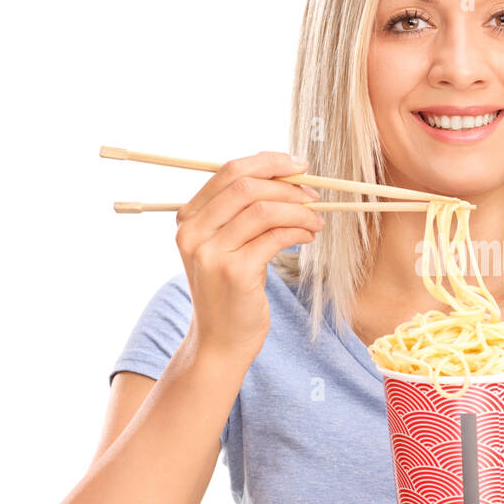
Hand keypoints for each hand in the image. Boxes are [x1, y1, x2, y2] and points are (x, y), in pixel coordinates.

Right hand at [174, 152, 323, 365]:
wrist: (220, 341)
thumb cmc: (231, 291)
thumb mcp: (226, 246)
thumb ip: (243, 213)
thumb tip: (286, 174)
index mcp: (188, 218)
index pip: (229, 172)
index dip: (268, 162)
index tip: (298, 165)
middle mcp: (193, 232)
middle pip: (247, 186)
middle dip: (287, 187)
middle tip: (313, 197)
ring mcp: (211, 253)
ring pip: (264, 210)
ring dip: (299, 211)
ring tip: (315, 222)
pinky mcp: (234, 272)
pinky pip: (275, 237)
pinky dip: (299, 231)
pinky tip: (308, 237)